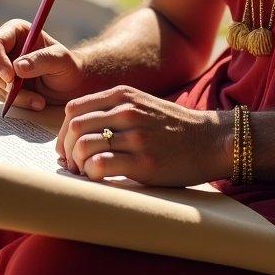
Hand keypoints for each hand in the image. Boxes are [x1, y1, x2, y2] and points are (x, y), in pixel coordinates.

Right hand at [0, 18, 86, 110]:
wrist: (71, 85)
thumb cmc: (68, 67)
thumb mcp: (61, 60)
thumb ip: (41, 60)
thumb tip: (17, 67)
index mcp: (15, 32)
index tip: (10, 77)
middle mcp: (5, 48)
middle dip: (8, 84)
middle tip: (30, 95)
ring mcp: (2, 67)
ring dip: (16, 96)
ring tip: (40, 101)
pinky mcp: (3, 85)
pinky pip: (1, 96)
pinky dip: (17, 102)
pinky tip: (36, 102)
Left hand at [56, 84, 230, 186]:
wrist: (211, 140)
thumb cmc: (173, 127)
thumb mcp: (142, 104)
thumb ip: (113, 109)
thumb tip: (77, 129)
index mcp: (123, 95)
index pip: (74, 110)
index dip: (63, 132)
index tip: (67, 149)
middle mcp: (127, 111)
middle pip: (75, 128)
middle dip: (66, 150)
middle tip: (71, 166)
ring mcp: (136, 136)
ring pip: (84, 146)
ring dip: (77, 164)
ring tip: (85, 174)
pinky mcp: (144, 162)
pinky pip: (100, 165)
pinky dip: (91, 174)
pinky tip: (99, 178)